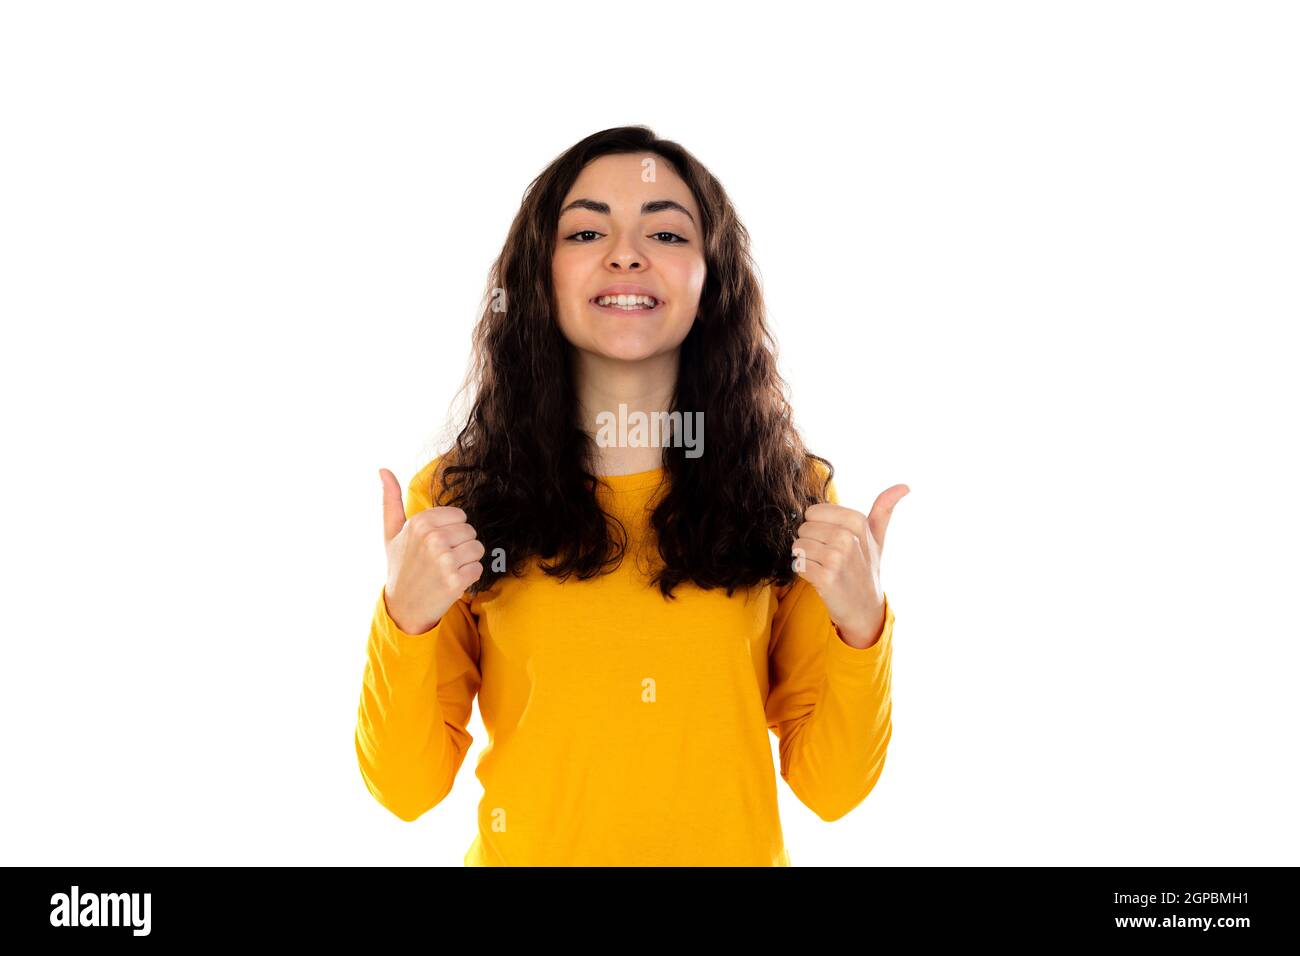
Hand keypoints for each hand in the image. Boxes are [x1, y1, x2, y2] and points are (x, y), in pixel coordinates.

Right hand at [380, 468, 484, 635]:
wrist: (404, 607)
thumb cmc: (400, 566)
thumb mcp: (392, 532)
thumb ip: (391, 500)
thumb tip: (383, 470)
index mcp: (420, 523)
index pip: (460, 516)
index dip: (451, 531)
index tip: (435, 544)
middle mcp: (432, 539)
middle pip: (471, 532)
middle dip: (461, 545)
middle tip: (441, 560)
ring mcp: (444, 561)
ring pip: (478, 549)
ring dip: (467, 561)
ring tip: (447, 570)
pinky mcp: (456, 581)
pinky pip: (479, 568)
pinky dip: (469, 577)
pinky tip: (451, 582)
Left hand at [792, 484, 909, 647]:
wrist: (864, 607)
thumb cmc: (866, 567)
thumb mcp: (877, 536)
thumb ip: (884, 508)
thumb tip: (905, 485)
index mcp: (858, 522)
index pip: (813, 512)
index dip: (817, 527)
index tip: (833, 540)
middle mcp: (848, 538)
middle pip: (803, 529)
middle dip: (810, 543)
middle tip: (828, 557)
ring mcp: (837, 559)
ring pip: (798, 546)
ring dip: (806, 558)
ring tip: (824, 567)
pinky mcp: (826, 579)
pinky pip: (798, 565)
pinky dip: (804, 572)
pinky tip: (820, 578)